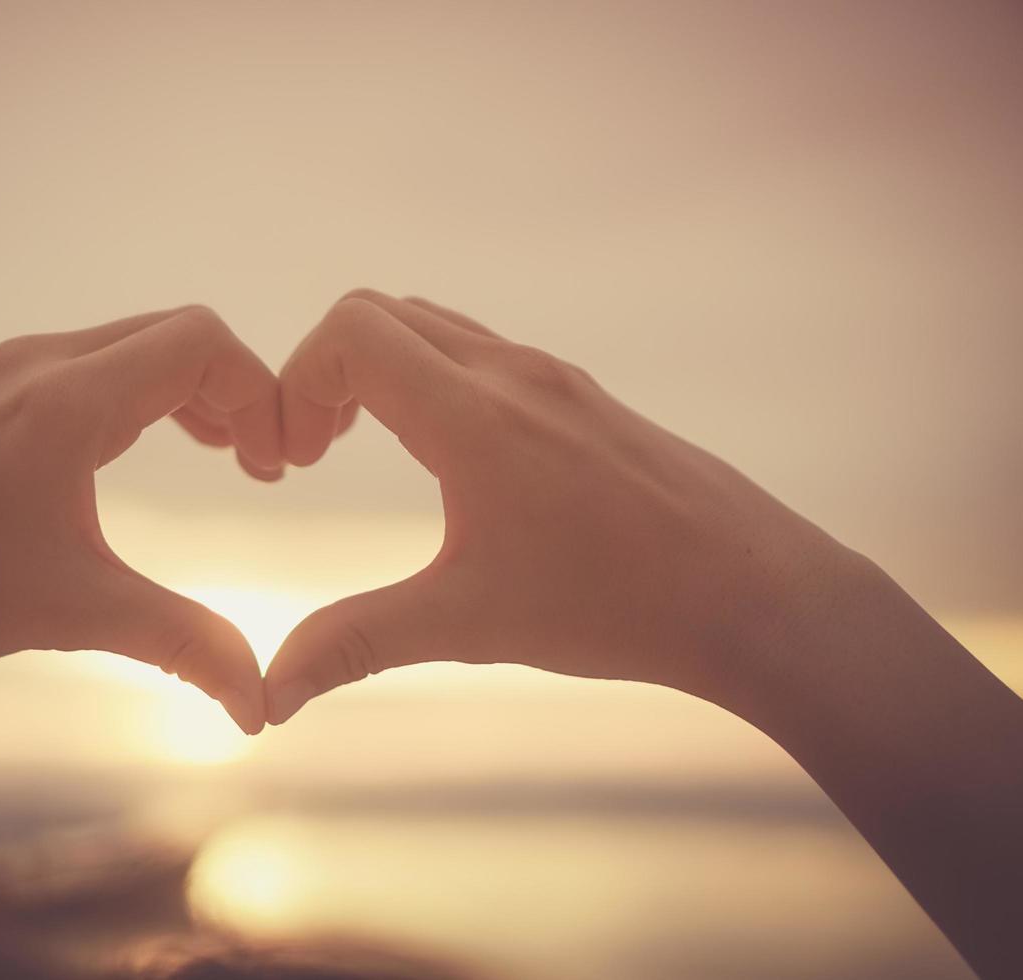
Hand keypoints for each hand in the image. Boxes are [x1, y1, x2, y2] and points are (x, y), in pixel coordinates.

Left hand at [0, 305, 280, 732]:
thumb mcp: (76, 614)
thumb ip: (183, 646)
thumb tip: (261, 707)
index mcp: (67, 401)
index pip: (200, 342)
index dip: (259, 390)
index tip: (278, 463)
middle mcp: (42, 363)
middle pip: (177, 335)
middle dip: (236, 393)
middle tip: (263, 467)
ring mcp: (13, 370)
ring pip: (136, 345)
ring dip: (194, 392)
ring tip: (229, 458)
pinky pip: (99, 363)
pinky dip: (148, 394)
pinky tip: (158, 447)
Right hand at [263, 290, 852, 721]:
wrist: (752, 593)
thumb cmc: (615, 604)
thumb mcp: (469, 623)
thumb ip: (356, 643)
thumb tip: (269, 695)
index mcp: (474, 413)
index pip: (351, 330)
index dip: (297, 381)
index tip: (297, 463)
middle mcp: (511, 373)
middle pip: (380, 313)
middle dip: (325, 374)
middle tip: (316, 455)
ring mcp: (553, 378)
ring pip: (433, 326)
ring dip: (378, 372)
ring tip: (364, 450)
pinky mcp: (583, 398)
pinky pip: (481, 352)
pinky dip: (431, 380)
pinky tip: (445, 463)